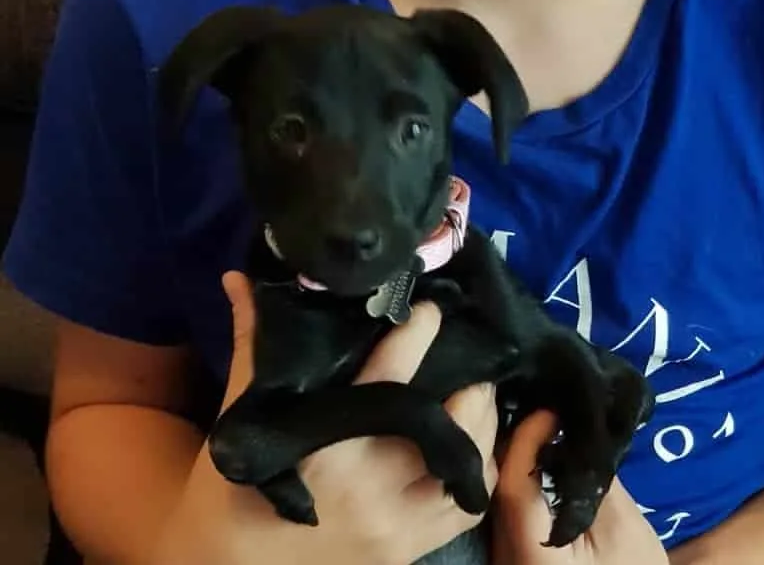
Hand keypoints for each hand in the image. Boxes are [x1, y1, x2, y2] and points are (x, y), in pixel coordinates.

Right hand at [154, 271, 498, 564]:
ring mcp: (396, 524)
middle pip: (448, 418)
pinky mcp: (408, 552)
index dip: (417, 332)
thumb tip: (241, 279)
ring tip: (472, 393)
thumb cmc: (230, 494)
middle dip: (466, 380)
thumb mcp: (240, 421)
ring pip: (469, 460)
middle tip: (463, 355)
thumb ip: (252, 346)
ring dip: (479, 421)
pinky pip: (467, 506)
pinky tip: (469, 444)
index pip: (391, 376)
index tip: (429, 310)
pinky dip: (478, 469)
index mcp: (329, 445)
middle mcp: (372, 485)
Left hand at [490, 410, 667, 564]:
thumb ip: (593, 479)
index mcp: (529, 553)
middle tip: (547, 404)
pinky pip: (509, 511)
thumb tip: (573, 431)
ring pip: (501, 496)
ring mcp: (505, 559)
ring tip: (547, 422)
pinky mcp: (513, 557)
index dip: (526, 436)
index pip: (510, 481)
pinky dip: (524, 481)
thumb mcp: (623, 529)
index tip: (552, 408)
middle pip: (499, 485)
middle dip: (520, 440)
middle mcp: (504, 555)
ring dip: (520, 458)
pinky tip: (544, 458)